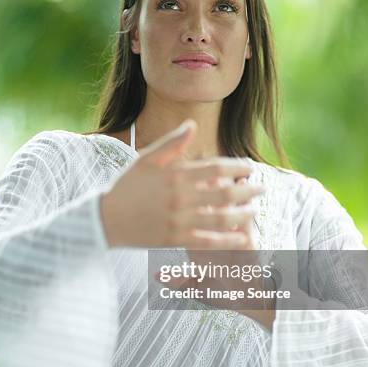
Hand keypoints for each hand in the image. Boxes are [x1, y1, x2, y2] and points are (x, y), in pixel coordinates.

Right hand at [100, 120, 264, 248]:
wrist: (105, 219)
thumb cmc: (127, 186)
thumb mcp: (146, 159)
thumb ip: (171, 143)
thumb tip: (192, 125)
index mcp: (175, 174)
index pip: (216, 168)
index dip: (238, 167)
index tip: (249, 168)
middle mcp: (179, 196)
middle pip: (224, 192)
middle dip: (247, 190)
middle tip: (261, 188)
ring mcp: (178, 220)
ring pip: (220, 217)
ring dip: (243, 214)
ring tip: (256, 211)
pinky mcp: (174, 240)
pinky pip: (207, 241)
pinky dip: (227, 240)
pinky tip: (242, 237)